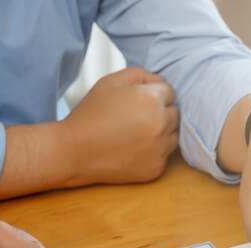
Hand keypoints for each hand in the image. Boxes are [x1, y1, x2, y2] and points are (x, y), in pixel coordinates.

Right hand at [60, 67, 178, 183]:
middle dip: (159, 113)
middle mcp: (161, 124)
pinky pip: (165, 155)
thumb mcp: (110, 82)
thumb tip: (160, 81)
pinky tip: (133, 149)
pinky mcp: (157, 168)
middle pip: (174, 113)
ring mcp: (160, 149)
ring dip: (160, 133)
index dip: (152, 94)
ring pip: (173, 135)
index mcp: (151, 100)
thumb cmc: (91, 114)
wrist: (75, 151)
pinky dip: (154, 152)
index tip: (137, 102)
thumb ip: (140, 75)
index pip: (170, 92)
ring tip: (135, 134)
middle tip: (134, 118)